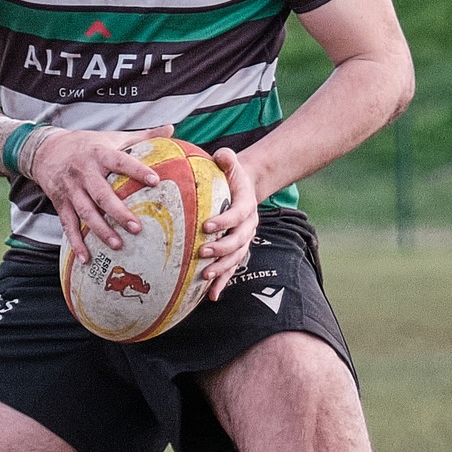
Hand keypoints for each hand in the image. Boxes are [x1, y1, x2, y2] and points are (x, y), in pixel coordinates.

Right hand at [29, 124, 174, 265]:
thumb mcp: (111, 136)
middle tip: (137, 227)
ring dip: (100, 230)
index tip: (155, 181)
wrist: (45, 150)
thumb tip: (171, 128)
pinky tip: (86, 258)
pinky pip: (68, 225)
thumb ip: (141, 135)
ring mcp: (70, 189)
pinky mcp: (60, 203)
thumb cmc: (86, 144)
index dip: (137, 170)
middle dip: (118, 212)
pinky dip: (76, 242)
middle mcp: (84, 172)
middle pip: (101, 194)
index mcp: (99, 154)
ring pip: (85, 212)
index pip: (120, 162)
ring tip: (117, 245)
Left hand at [199, 147, 258, 299]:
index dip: (225, 220)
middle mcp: (248, 226)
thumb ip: (227, 159)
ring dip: (222, 268)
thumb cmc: (231, 175)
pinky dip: (222, 283)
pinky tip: (210, 296)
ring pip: (235, 258)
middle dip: (221, 248)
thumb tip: (221, 154)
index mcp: (246, 205)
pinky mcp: (236, 251)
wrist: (244, 188)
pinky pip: (231, 269)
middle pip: (238, 241)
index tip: (207, 225)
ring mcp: (243, 240)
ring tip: (206, 275)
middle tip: (202, 252)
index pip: (237, 214)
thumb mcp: (230, 162)